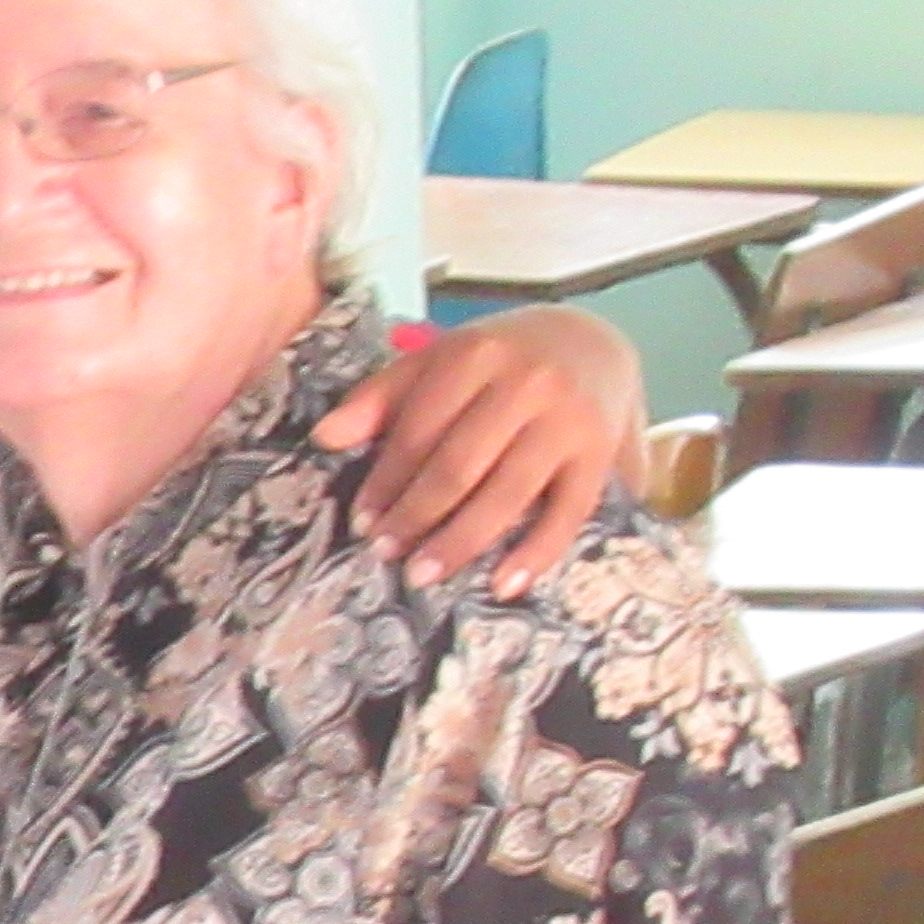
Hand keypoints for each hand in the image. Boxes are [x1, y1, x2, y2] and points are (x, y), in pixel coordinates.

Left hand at [316, 307, 642, 597]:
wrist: (590, 338)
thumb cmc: (497, 360)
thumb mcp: (436, 360)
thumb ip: (382, 396)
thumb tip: (324, 437)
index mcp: (476, 356)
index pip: (419, 430)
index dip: (386, 480)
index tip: (362, 521)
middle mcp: (526, 385)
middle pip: (460, 465)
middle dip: (417, 515)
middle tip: (385, 554)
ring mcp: (568, 420)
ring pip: (507, 492)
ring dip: (460, 540)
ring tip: (423, 573)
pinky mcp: (600, 453)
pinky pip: (568, 511)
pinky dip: (536, 551)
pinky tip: (503, 585)